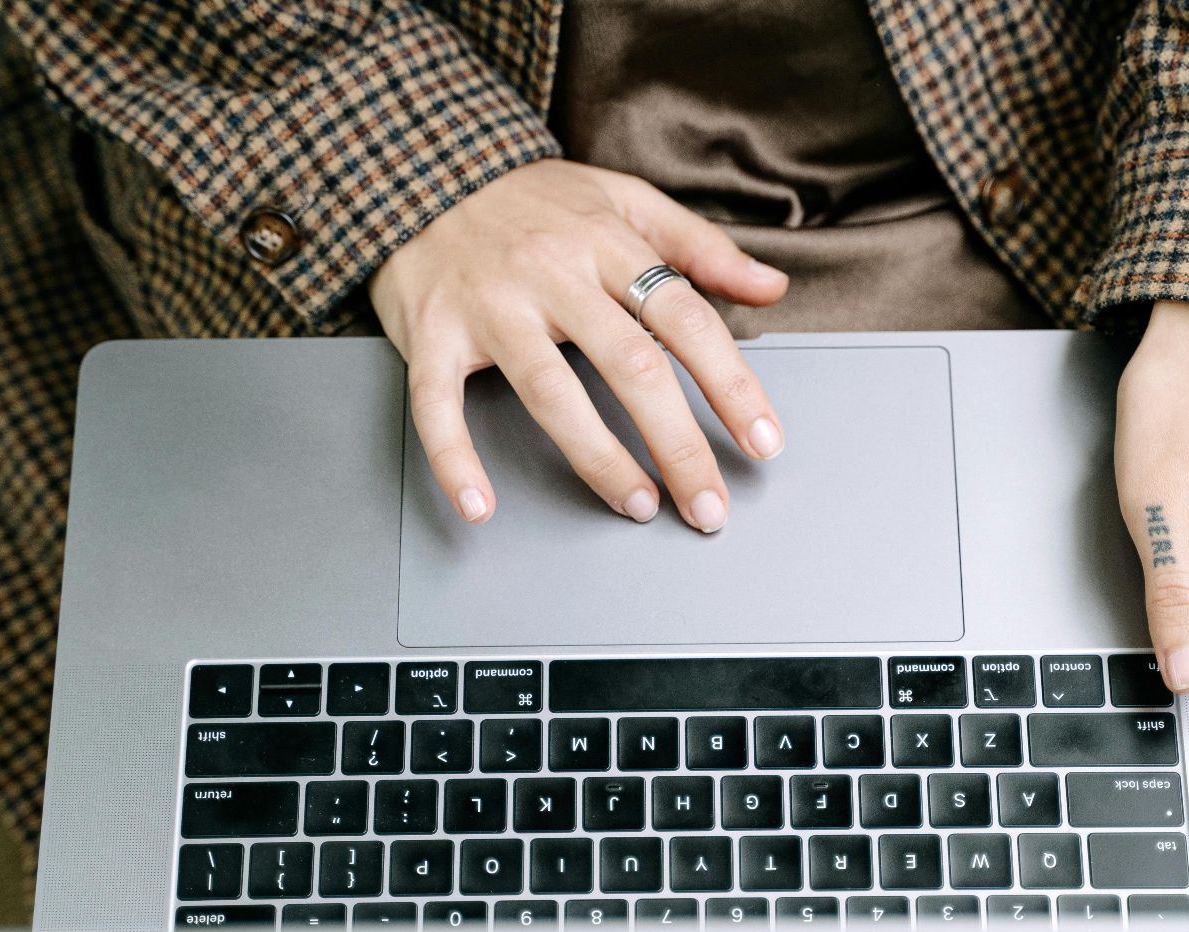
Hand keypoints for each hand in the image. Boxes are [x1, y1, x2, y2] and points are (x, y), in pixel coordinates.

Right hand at [366, 159, 789, 530]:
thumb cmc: (528, 198)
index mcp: (606, 244)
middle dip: (678, 444)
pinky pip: (440, 406)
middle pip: (631, 366)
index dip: (730, 384)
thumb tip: (772, 286)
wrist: (416, 169)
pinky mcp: (433, 334)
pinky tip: (480, 506)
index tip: (762, 440)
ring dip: (600, 459)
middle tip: (708, 504)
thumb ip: (699, 246)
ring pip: (552, 393)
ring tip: (637, 505)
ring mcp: (490, 307)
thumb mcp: (622, 199)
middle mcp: (552, 275)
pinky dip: (455, 460)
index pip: (686, 320)